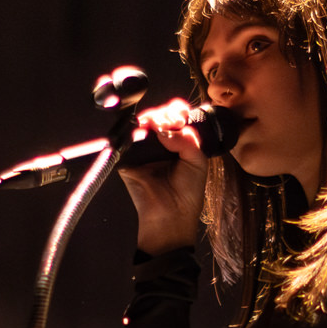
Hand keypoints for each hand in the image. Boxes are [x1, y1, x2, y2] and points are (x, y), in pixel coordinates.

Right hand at [118, 99, 210, 253]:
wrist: (171, 215)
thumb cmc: (187, 193)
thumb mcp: (198, 162)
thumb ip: (187, 140)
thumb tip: (165, 128)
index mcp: (178, 144)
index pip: (176, 118)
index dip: (178, 112)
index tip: (181, 117)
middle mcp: (160, 145)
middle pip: (160, 116)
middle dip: (167, 113)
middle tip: (172, 121)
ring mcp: (143, 150)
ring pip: (144, 123)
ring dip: (153, 118)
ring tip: (160, 125)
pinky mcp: (128, 158)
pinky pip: (129, 139)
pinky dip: (137, 131)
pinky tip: (147, 130)